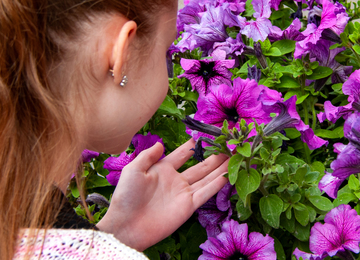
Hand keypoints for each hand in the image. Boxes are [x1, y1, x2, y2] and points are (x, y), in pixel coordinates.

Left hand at [96, 139, 228, 250]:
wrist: (126, 225)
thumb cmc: (126, 197)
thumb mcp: (133, 169)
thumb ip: (148, 155)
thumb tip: (160, 143)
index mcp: (163, 169)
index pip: (183, 153)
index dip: (195, 144)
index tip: (209, 134)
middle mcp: (176, 180)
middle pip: (200, 165)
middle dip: (214, 155)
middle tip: (228, 145)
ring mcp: (184, 193)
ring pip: (207, 178)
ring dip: (220, 168)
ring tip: (234, 156)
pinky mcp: (188, 206)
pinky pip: (206, 193)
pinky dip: (218, 184)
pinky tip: (228, 174)